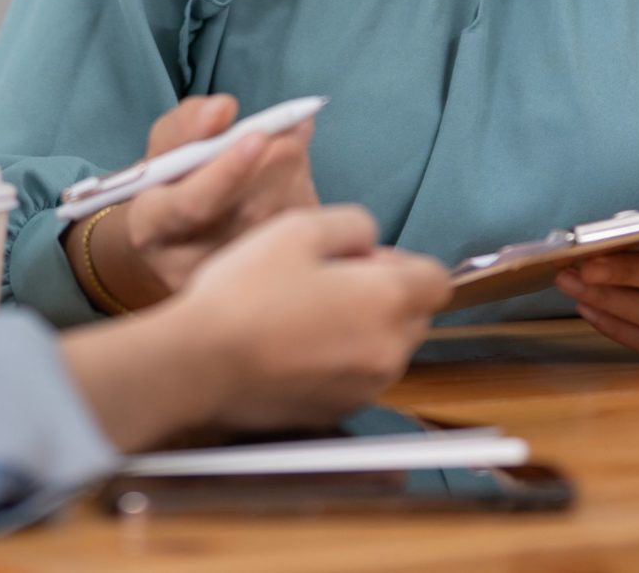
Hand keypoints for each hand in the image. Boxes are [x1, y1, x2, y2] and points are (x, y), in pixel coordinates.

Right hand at [78, 95, 320, 309]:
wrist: (177, 243)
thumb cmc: (171, 184)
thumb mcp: (165, 149)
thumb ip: (188, 124)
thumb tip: (223, 108)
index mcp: (152, 226)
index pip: (192, 205)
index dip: (228, 171)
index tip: (258, 135)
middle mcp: (189, 263)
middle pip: (249, 213)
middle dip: (277, 163)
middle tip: (286, 130)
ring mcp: (233, 281)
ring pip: (284, 221)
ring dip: (295, 176)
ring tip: (284, 151)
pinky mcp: (268, 287)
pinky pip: (304, 235)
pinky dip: (305, 196)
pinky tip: (292, 182)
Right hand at [169, 208, 451, 432]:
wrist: (201, 364)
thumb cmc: (248, 290)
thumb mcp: (297, 228)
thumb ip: (352, 225)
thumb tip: (370, 244)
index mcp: (389, 301)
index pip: (436, 280)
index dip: (402, 262)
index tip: (358, 259)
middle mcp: (391, 351)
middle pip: (414, 317)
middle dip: (385, 296)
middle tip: (325, 282)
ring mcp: (366, 389)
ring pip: (386, 350)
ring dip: (363, 331)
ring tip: (305, 318)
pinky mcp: (338, 413)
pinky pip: (356, 378)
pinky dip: (339, 362)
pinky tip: (293, 350)